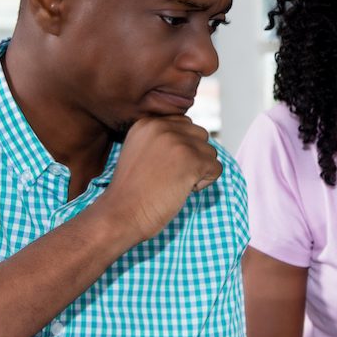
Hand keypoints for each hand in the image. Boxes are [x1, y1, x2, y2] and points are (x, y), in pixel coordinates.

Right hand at [95, 115, 221, 246]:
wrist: (120, 214)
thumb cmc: (131, 192)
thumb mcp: (140, 152)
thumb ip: (162, 140)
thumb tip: (194, 141)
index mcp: (147, 123)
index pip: (183, 125)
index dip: (181, 149)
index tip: (163, 167)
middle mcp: (162, 126)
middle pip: (200, 135)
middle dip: (193, 157)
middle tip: (170, 177)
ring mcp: (178, 141)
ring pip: (210, 152)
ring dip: (199, 171)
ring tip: (174, 184)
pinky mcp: (192, 159)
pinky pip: (216, 168)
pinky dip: (205, 183)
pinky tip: (182, 190)